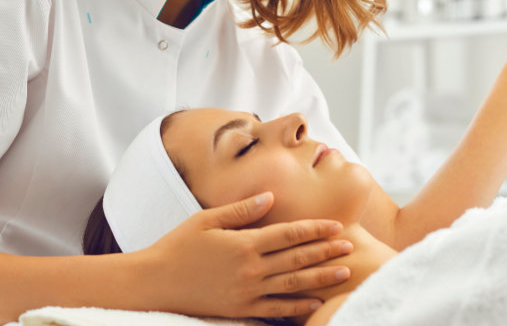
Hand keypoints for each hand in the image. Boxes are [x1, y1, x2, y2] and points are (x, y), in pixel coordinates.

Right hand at [138, 192, 354, 318]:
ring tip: (344, 273)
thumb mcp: (206, 220)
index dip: (315, 229)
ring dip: (321, 278)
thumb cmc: (178, 246)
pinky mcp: (240, 309)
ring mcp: (247, 292)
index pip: (289, 234)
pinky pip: (276, 309)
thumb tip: (270, 197)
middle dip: (327, 252)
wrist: (154, 282)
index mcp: (244, 243)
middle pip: (297, 259)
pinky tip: (315, 302)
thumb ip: (241, 210)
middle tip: (351, 246)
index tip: (337, 226)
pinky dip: (297, 307)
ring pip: (293, 285)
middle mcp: (250, 269)